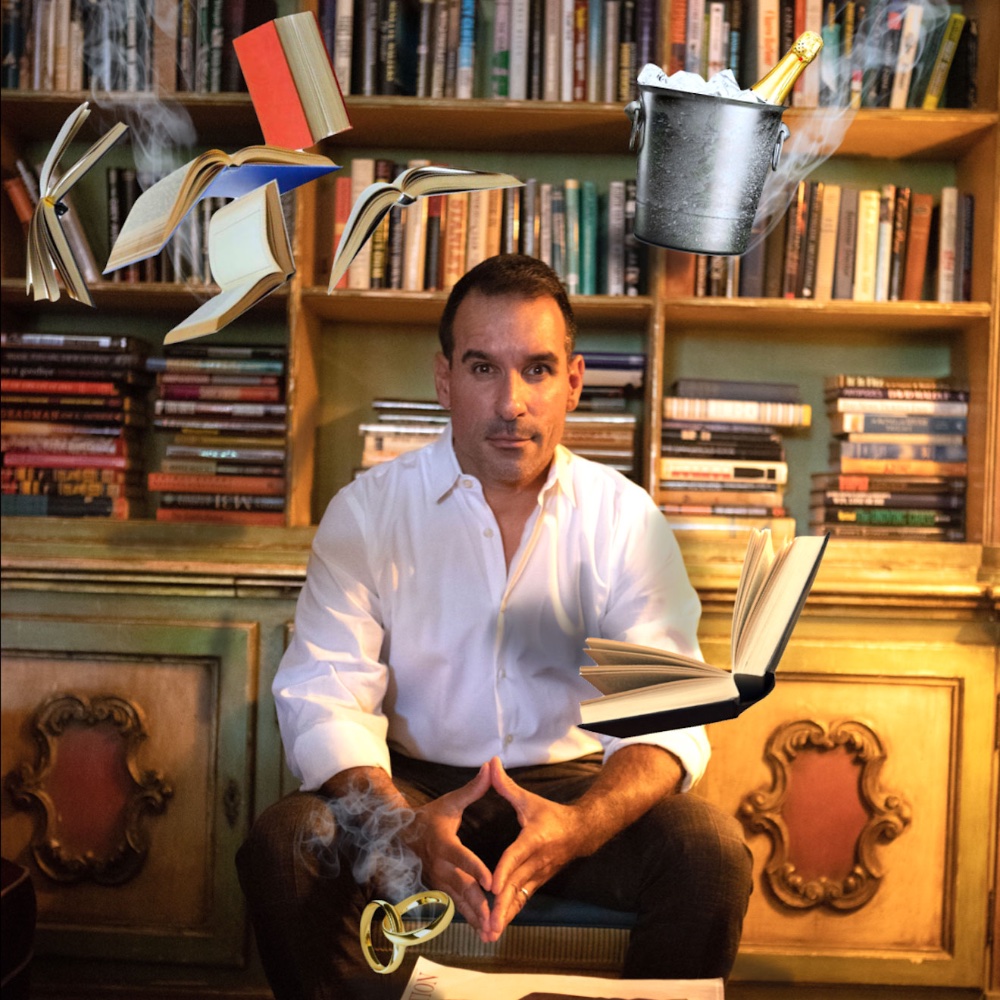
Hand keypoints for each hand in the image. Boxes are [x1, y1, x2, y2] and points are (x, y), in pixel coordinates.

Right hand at [407, 762, 495, 936]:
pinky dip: (470, 919)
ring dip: (476, 917)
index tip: (492, 882)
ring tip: (492, 933)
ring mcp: (439, 881)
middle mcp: (441, 866)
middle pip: (462, 887)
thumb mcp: (450, 801)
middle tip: (495, 919)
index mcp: (444, 844)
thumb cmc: (431, 816)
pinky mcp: (440, 889)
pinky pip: (457, 906)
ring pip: (460, 901)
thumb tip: (491, 766)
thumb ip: (473, 788)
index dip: (476, 869)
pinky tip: (484, 931)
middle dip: (479, 905)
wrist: (403, 835)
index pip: (462, 857)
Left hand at [481, 757, 595, 940]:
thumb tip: (490, 764)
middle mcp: (537, 861)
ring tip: (490, 934)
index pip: (516, 856)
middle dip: (501, 905)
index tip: (492, 886)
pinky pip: (522, 900)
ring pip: (519, 898)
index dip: (504, 871)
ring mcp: (538, 875)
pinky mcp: (537, 884)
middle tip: (488, 923)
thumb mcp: (528, 799)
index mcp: (533, 840)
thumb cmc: (550, 814)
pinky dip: (510, 915)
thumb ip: (506, 786)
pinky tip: (497, 929)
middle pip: (516, 885)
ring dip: (505, 916)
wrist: (581, 832)